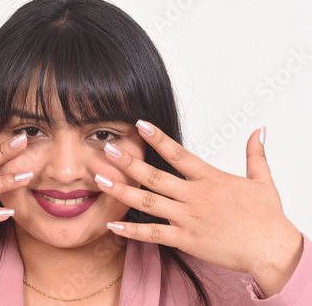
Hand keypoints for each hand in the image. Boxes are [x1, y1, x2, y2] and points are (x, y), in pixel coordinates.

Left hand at [96, 120, 302, 296]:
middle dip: (128, 162)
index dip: (157, 138)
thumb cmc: (267, 217)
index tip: (139, 123)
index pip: (178, 153)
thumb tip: (260, 130)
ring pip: (148, 202)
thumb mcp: (263, 180)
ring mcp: (188, 218)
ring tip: (99, 180)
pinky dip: (132, 230)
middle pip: (154, 176)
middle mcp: (194, 195)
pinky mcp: (186, 240)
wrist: (272, 249)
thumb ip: (255, 154)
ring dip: (121, 191)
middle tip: (106, 150)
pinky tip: (113, 224)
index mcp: (209, 178)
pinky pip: (153, 234)